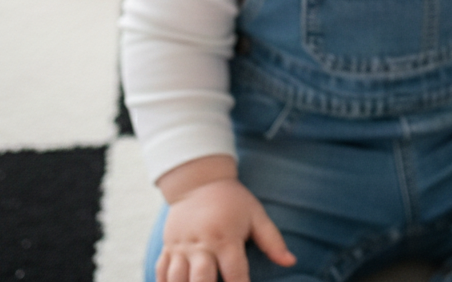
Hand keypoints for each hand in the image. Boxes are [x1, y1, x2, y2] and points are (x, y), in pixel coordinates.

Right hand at [157, 174, 295, 281]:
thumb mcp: (255, 214)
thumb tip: (291, 262)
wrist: (199, 180)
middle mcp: (201, 243)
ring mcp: (181, 246)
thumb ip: (272, 240)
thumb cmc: (232, 200)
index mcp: (225, 237)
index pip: (234, 274)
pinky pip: (161, 272)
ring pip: (177, 279)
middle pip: (201, 280)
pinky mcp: (167, 247)